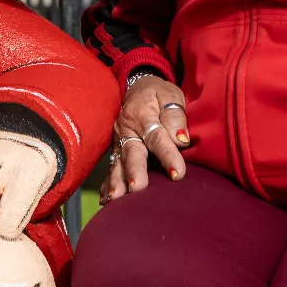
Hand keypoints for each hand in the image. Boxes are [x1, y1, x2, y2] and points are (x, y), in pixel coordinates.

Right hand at [102, 74, 188, 201]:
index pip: (157, 137)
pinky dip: (107, 183)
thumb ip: (175, 116)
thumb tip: (181, 139)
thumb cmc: (158, 95)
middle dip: (134, 171)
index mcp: (143, 114)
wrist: (137, 87)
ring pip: (117, 162)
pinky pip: (110, 166)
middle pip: (132, 152)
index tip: (177, 174)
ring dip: (116, 181)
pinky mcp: (115, 149)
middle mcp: (127, 129)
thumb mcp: (170, 95)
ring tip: (115, 198)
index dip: (167, 156)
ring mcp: (118, 140)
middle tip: (137, 188)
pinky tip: (106, 200)